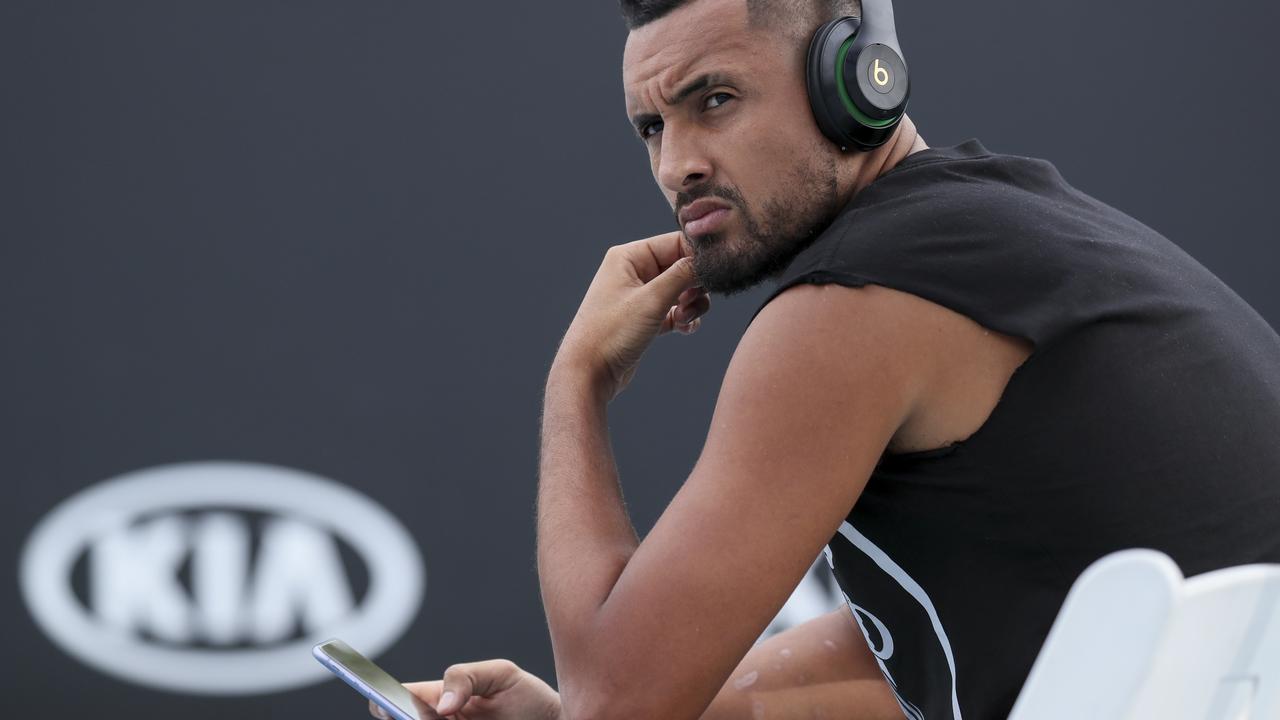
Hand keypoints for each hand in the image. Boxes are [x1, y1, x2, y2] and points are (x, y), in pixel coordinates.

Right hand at [367, 658, 560, 719]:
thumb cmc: (527, 697)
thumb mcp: (501, 674)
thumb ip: (466, 677)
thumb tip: (441, 704)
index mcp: (440, 698)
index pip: (401, 698)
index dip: (383, 700)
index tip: (381, 702)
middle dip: (402, 718)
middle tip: (418, 714)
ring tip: (444, 718)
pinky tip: (452, 719)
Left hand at [556, 230, 711, 401]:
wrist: (589, 373)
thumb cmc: (610, 333)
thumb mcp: (652, 300)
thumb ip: (683, 275)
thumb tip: (708, 259)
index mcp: (628, 257)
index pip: (675, 243)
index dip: (697, 257)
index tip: (715, 273)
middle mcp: (633, 272)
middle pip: (681, 267)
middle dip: (694, 286)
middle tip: (692, 302)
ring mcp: (640, 296)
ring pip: (681, 290)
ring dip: (692, 304)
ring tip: (684, 319)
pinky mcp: (646, 318)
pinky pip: (676, 310)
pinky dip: (685, 318)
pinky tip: (684, 329)